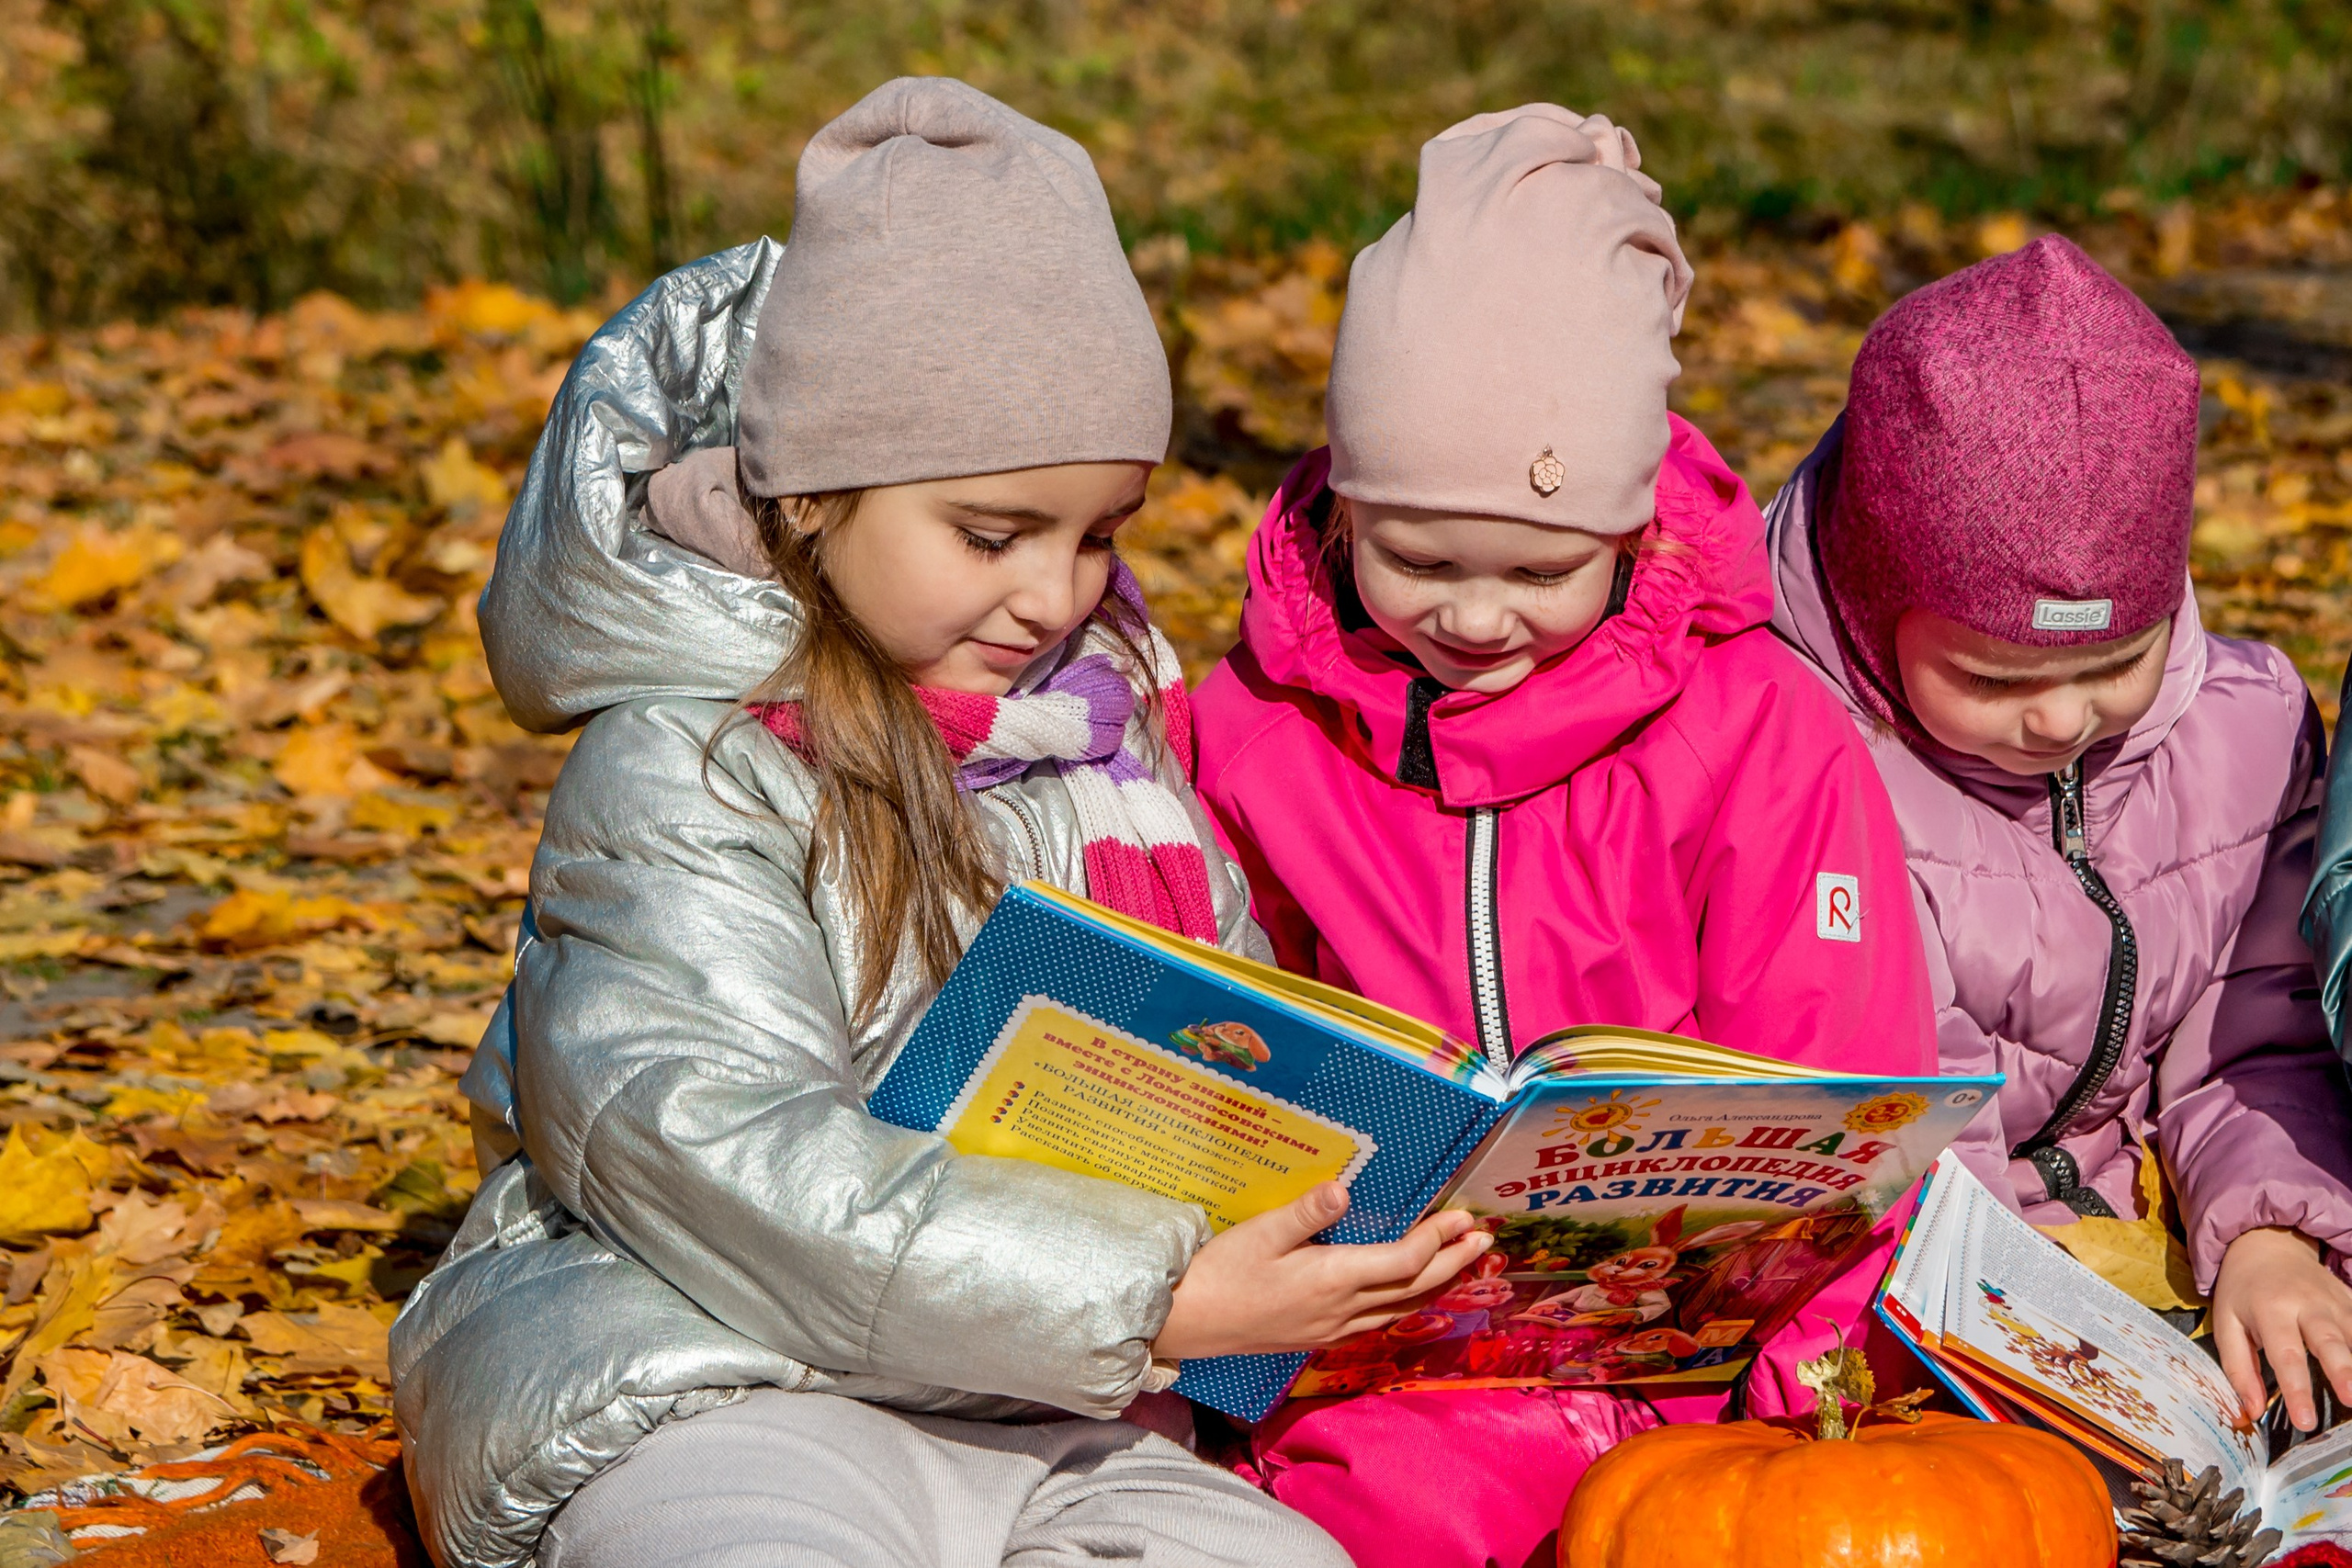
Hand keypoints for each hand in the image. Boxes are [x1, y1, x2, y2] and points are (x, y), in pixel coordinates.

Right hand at [1152, 1184, 1491, 1360]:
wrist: (1189, 1324)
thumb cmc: (1220, 1274)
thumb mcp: (1259, 1233)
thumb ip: (1305, 1212)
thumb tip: (1343, 1190)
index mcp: (1332, 1279)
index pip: (1402, 1261)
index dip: (1437, 1239)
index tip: (1463, 1217)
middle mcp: (1342, 1310)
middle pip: (1414, 1288)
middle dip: (1454, 1263)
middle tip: (1484, 1240)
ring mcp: (1332, 1328)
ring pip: (1401, 1309)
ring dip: (1437, 1285)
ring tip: (1462, 1265)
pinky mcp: (1320, 1336)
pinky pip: (1379, 1322)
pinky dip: (1407, 1304)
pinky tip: (1409, 1296)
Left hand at [2212, 1226, 2351, 1430]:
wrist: (2266, 1244)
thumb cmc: (2242, 1290)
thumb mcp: (2226, 1322)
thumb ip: (2238, 1367)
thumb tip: (2251, 1411)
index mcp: (2270, 1310)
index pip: (2285, 1355)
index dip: (2297, 1390)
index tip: (2306, 1421)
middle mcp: (2307, 1304)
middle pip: (2329, 1340)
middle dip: (2343, 1372)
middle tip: (2351, 1400)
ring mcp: (2334, 1300)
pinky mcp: (2350, 1299)